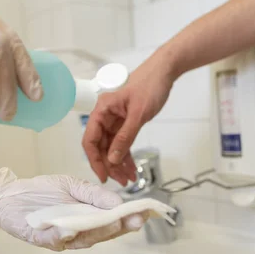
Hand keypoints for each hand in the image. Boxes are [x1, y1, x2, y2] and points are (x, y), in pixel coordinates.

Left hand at [0, 169, 145, 250]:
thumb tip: (118, 202)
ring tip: (114, 222)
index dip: (129, 219)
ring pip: (83, 237)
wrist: (9, 195)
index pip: (112, 222)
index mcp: (86, 220)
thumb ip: (94, 194)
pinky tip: (73, 227)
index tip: (147, 213)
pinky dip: (63, 234)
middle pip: (102, 233)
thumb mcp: (72, 185)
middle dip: (119, 226)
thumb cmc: (41, 192)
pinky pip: (54, 238)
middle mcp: (76, 233)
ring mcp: (59, 238)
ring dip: (98, 230)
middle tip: (136, 220)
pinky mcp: (40, 237)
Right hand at [83, 52, 174, 184]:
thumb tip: (113, 159)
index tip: (103, 176)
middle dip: (109, 165)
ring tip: (128, 179)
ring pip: (111, 147)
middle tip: (120, 181)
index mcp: (101, 111)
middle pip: (100, 147)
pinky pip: (122, 143)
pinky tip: (131, 168)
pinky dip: (126, 156)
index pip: (90, 139)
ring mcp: (115, 120)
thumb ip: (125, 137)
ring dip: (118, 164)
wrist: (164, 71)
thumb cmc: (149, 86)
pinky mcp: (125, 122)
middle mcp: (105, 116)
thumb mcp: (138, 114)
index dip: (94, 160)